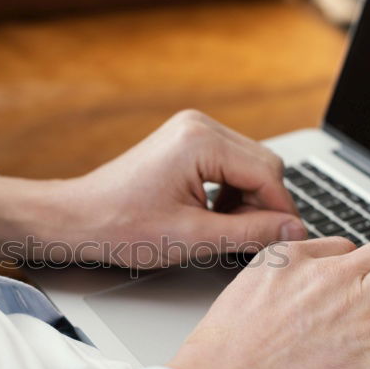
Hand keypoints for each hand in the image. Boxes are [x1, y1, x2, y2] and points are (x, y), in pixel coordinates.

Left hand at [0, 110, 306, 265]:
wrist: (77, 219)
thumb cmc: (120, 228)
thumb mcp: (192, 238)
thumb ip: (250, 233)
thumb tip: (293, 230)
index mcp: (201, 141)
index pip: (268, 174)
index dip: (281, 212)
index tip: (287, 242)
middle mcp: (199, 125)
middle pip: (262, 166)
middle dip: (264, 205)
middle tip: (253, 242)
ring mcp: (191, 131)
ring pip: (248, 167)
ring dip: (247, 202)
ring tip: (225, 233)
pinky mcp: (185, 143)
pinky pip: (227, 166)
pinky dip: (229, 194)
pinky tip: (212, 219)